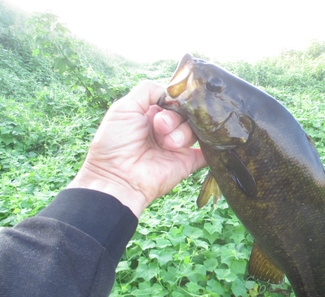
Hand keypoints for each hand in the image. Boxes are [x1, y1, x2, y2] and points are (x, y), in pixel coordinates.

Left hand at [67, 81, 206, 216]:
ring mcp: (177, 146)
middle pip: (186, 113)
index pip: (174, 100)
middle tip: (160, 127)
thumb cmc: (114, 143)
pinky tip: (207, 143)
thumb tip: (171, 91)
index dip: (174, 100)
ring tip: (167, 144)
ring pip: (195, 130)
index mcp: (152, 115)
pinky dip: (210, 147)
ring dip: (182, 133)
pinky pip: (207, 152)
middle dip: (174, 118)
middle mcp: (166, 130)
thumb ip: (147, 90)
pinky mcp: (187, 163)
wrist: (117, 178)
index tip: (166, 105)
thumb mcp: (124, 107)